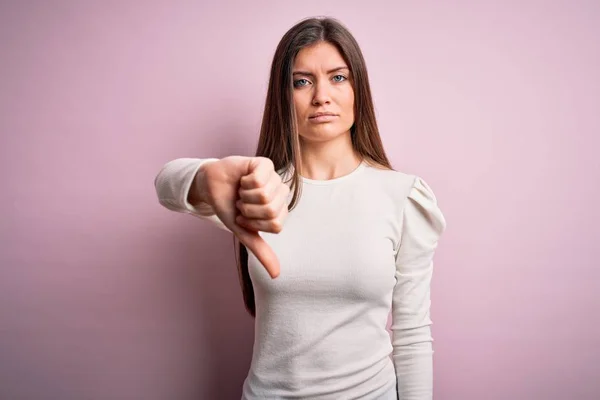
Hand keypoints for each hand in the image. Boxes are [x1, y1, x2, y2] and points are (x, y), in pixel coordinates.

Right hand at [202, 156, 289, 277]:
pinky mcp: (264, 163)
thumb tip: (276, 275)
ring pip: (265, 195)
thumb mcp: (244, 232)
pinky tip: (242, 179)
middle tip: (242, 203)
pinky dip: (245, 183)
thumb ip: (261, 251)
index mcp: (280, 209)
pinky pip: (259, 179)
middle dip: (249, 210)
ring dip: (245, 196)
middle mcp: (280, 193)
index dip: (254, 223)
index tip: (245, 217)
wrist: (210, 187)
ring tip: (241, 192)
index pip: (275, 225)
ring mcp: (274, 177)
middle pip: (271, 211)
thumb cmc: (229, 207)